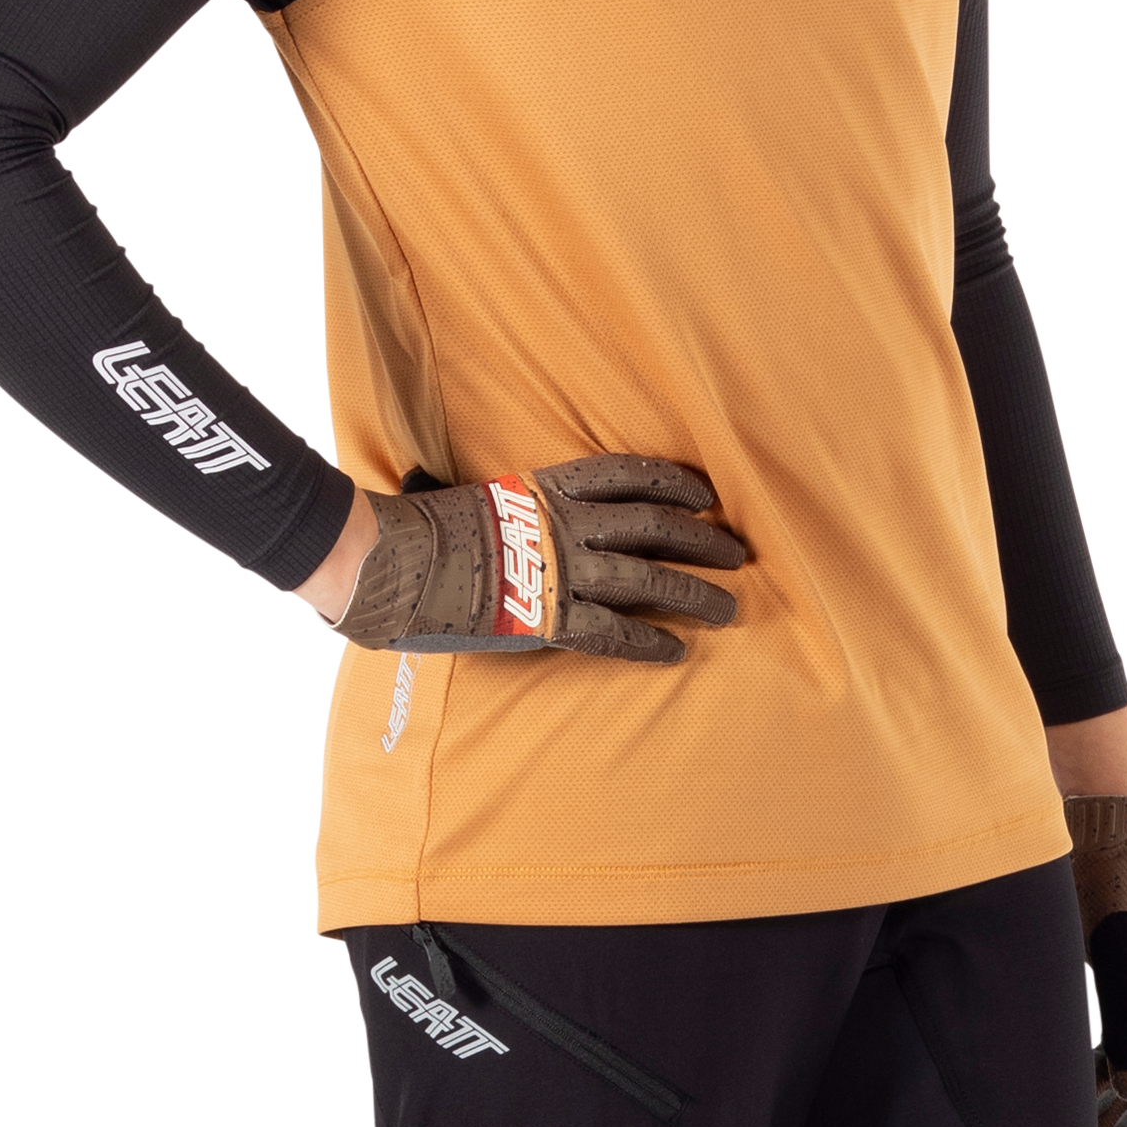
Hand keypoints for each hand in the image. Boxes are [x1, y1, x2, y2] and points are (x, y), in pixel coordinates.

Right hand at [326, 454, 745, 664]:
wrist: (388, 559)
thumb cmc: (421, 526)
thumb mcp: (478, 497)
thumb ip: (512, 504)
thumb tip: (513, 509)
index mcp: (548, 487)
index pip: (627, 474)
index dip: (673, 481)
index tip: (706, 492)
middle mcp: (566, 524)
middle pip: (654, 524)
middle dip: (702, 538)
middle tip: (738, 552)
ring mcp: (560, 571)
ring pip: (648, 579)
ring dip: (694, 593)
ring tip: (729, 607)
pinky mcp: (546, 620)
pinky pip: (612, 634)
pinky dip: (648, 644)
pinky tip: (676, 652)